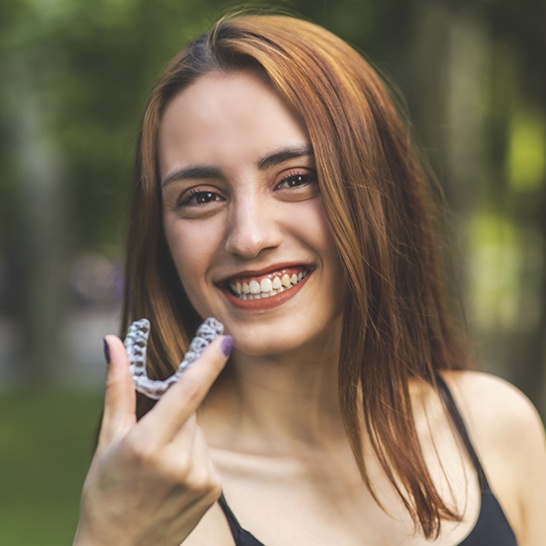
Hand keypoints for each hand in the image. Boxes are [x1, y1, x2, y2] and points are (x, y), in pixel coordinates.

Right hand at [73, 332, 231, 545]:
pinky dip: (193, 456)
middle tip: (151, 439)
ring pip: (199, 432)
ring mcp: (200, 478)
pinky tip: (173, 479)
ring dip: (184, 437)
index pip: (188, 393)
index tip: (225, 339)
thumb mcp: (108, 438)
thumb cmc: (105, 491)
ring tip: (159, 467)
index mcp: (149, 444)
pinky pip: (207, 454)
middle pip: (191, 411)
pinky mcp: (213, 489)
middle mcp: (180, 461)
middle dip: (176, 414)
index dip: (209, 362)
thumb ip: (117, 387)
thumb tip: (113, 343)